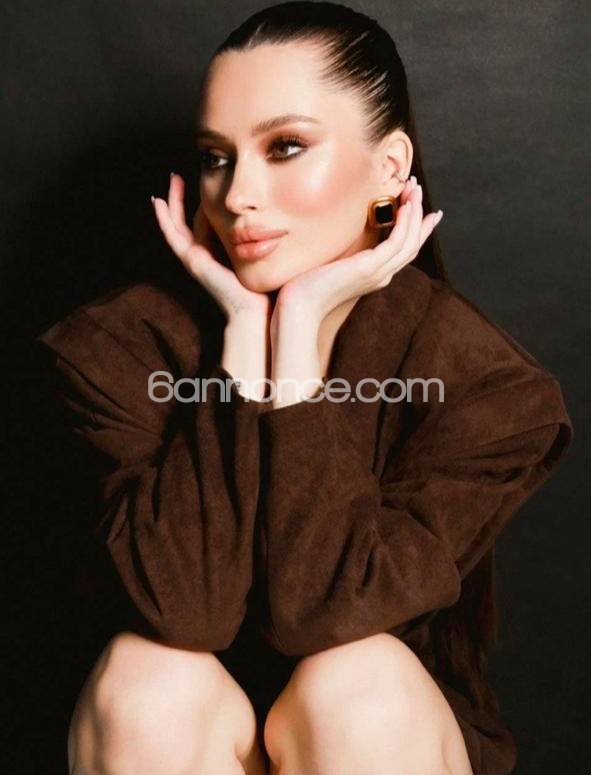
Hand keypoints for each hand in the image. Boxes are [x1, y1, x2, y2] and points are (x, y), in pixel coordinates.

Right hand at [151, 174, 270, 322]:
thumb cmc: (261, 287)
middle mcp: (201, 256)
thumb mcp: (258, 256)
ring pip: (176, 226)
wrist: (254, 309)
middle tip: (177, 176)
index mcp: (215, 255)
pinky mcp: (192, 261)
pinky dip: (164, 219)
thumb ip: (259, 241)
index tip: (202, 184)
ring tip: (172, 179)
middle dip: (180, 199)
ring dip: (172, 202)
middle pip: (185, 222)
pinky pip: (173, 236)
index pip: (203, 224)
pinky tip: (159, 202)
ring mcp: (194, 259)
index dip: (198, 204)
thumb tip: (276, 222)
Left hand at [274, 176, 442, 325]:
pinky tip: (406, 206)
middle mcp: (381, 275)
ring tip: (415, 189)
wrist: (300, 305)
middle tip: (419, 189)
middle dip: (420, 215)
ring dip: (416, 213)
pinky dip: (405, 223)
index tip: (428, 212)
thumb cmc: (309, 285)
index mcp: (375, 275)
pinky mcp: (369, 268)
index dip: (418, 230)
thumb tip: (344, 232)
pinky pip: (396, 243)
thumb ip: (345, 252)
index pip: (404, 251)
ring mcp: (378, 273)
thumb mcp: (332, 264)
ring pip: (409, 242)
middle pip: (412, 244)